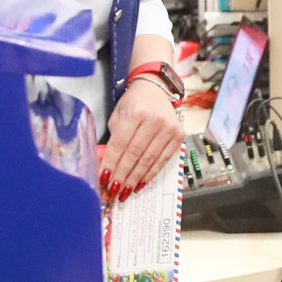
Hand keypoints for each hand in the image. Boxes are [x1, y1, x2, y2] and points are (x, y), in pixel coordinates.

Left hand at [102, 80, 181, 202]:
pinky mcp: (178, 135)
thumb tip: (107, 165)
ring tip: (126, 192)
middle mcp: (153, 120)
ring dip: (135, 179)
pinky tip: (141, 183)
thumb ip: (114, 138)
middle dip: (122, 175)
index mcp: (135, 113)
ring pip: (149, 160)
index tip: (103, 180)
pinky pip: (163, 159)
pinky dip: (151, 174)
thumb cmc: (133, 103)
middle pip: (134, 154)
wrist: (156, 89)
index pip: (120, 144)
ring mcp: (168, 128)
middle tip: (114, 191)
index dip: (111, 164)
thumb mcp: (118, 115)